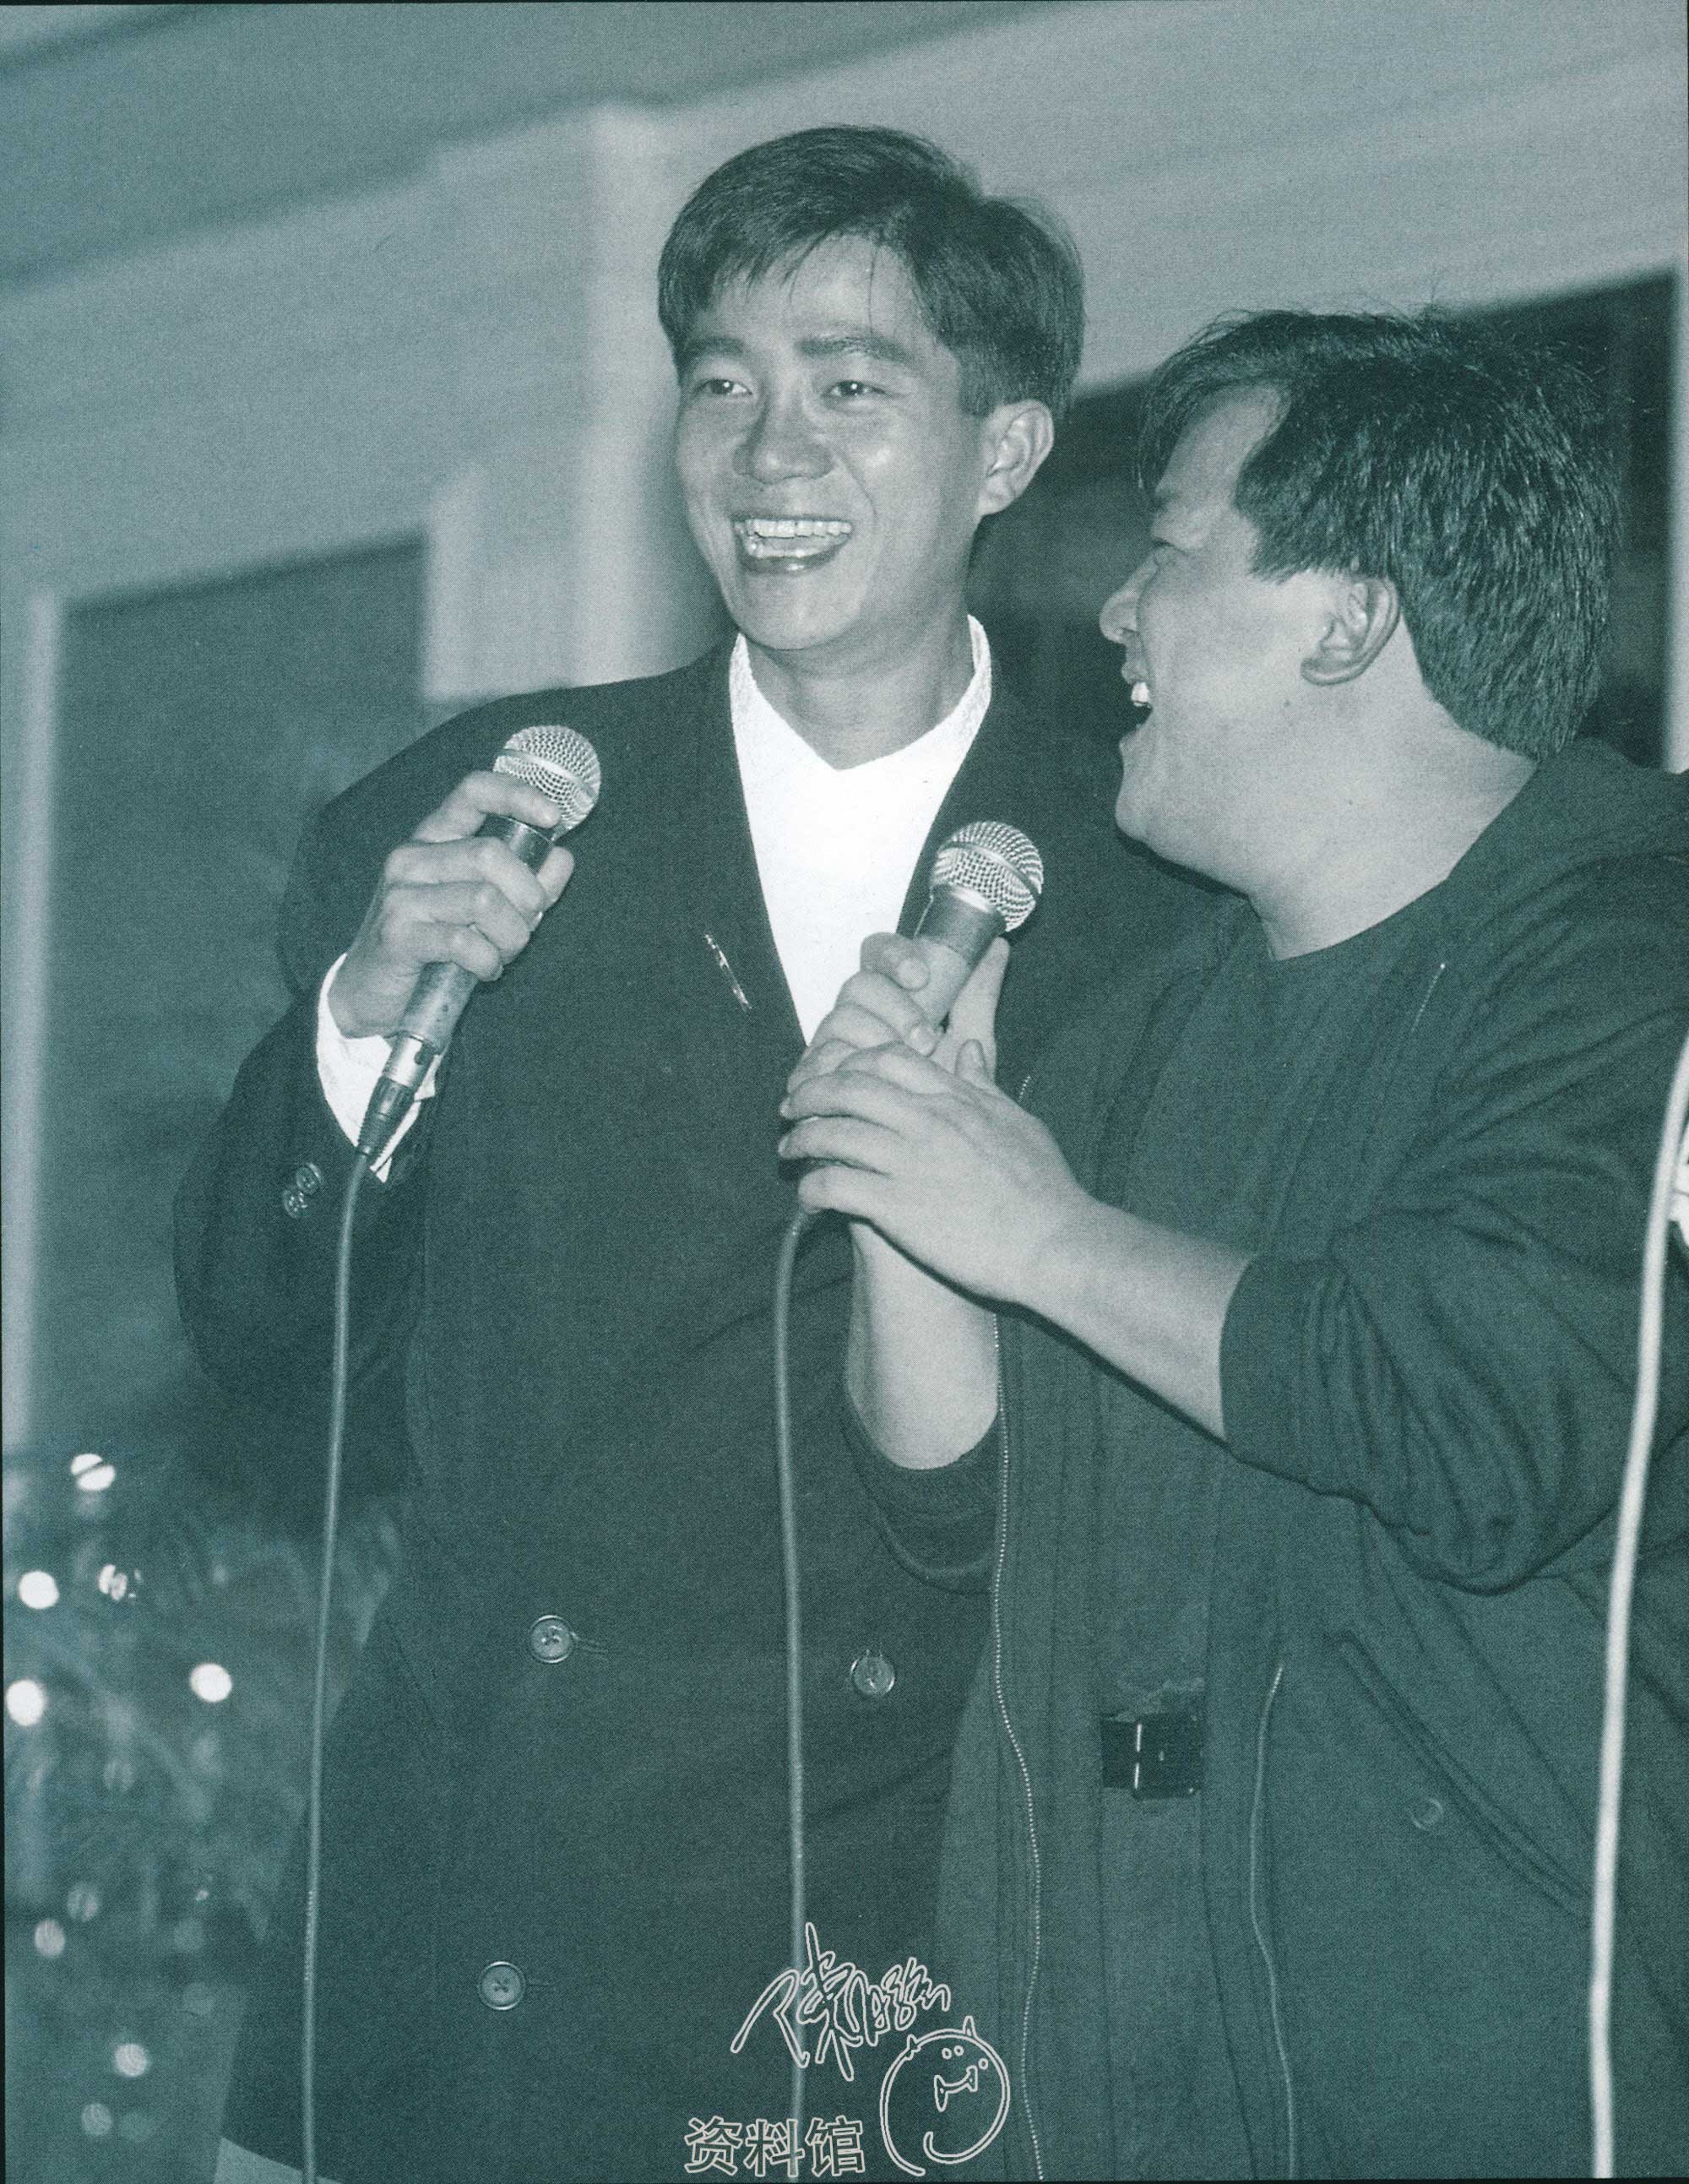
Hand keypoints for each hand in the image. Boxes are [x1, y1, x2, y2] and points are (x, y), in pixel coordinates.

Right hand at [329, 770, 575, 1037]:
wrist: (373, 994)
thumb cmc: (436, 946)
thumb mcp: (488, 909)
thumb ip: (526, 882)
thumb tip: (562, 857)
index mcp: (434, 839)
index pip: (473, 792)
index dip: (517, 796)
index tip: (553, 817)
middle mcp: (412, 858)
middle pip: (490, 854)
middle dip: (527, 897)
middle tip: (527, 927)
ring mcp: (400, 895)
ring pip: (484, 900)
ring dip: (511, 936)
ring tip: (503, 953)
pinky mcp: (396, 935)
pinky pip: (464, 942)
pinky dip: (487, 961)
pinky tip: (484, 970)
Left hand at [778, 1037, 1092, 1306]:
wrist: (1055, 1245)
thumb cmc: (1046, 1190)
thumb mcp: (1020, 1123)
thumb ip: (987, 1085)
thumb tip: (968, 1050)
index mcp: (956, 1100)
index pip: (886, 1059)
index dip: (849, 1064)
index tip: (834, 1077)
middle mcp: (928, 1122)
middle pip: (848, 1088)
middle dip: (810, 1093)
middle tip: (791, 1108)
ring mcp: (910, 1163)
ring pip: (833, 1133)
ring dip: (801, 1139)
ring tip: (787, 1151)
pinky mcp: (898, 1208)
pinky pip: (835, 1186)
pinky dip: (812, 1188)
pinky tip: (807, 1198)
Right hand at [786, 933, 1008, 1097]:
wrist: (924, 1148)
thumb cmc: (944, 1091)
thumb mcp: (969, 1043)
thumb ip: (978, 997)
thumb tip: (998, 945)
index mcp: (889, 994)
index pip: (878, 953)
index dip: (894, 956)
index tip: (921, 976)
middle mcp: (856, 1012)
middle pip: (858, 986)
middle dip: (894, 1007)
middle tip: (926, 1040)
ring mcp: (830, 1044)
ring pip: (838, 1021)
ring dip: (874, 1043)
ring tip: (905, 1072)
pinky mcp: (812, 1079)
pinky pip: (818, 1064)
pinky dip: (846, 1075)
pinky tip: (871, 1089)